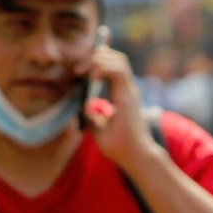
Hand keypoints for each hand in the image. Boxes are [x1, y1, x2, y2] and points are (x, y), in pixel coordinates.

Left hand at [76, 44, 160, 170]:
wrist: (134, 157)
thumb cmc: (119, 146)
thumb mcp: (99, 129)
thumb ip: (94, 117)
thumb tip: (84, 109)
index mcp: (121, 93)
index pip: (113, 65)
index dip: (98, 60)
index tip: (79, 70)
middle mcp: (127, 89)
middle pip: (116, 58)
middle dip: (95, 56)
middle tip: (77, 69)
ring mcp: (129, 91)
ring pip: (119, 61)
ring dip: (98, 60)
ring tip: (82, 71)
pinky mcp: (128, 96)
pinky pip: (119, 71)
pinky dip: (103, 68)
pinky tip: (91, 78)